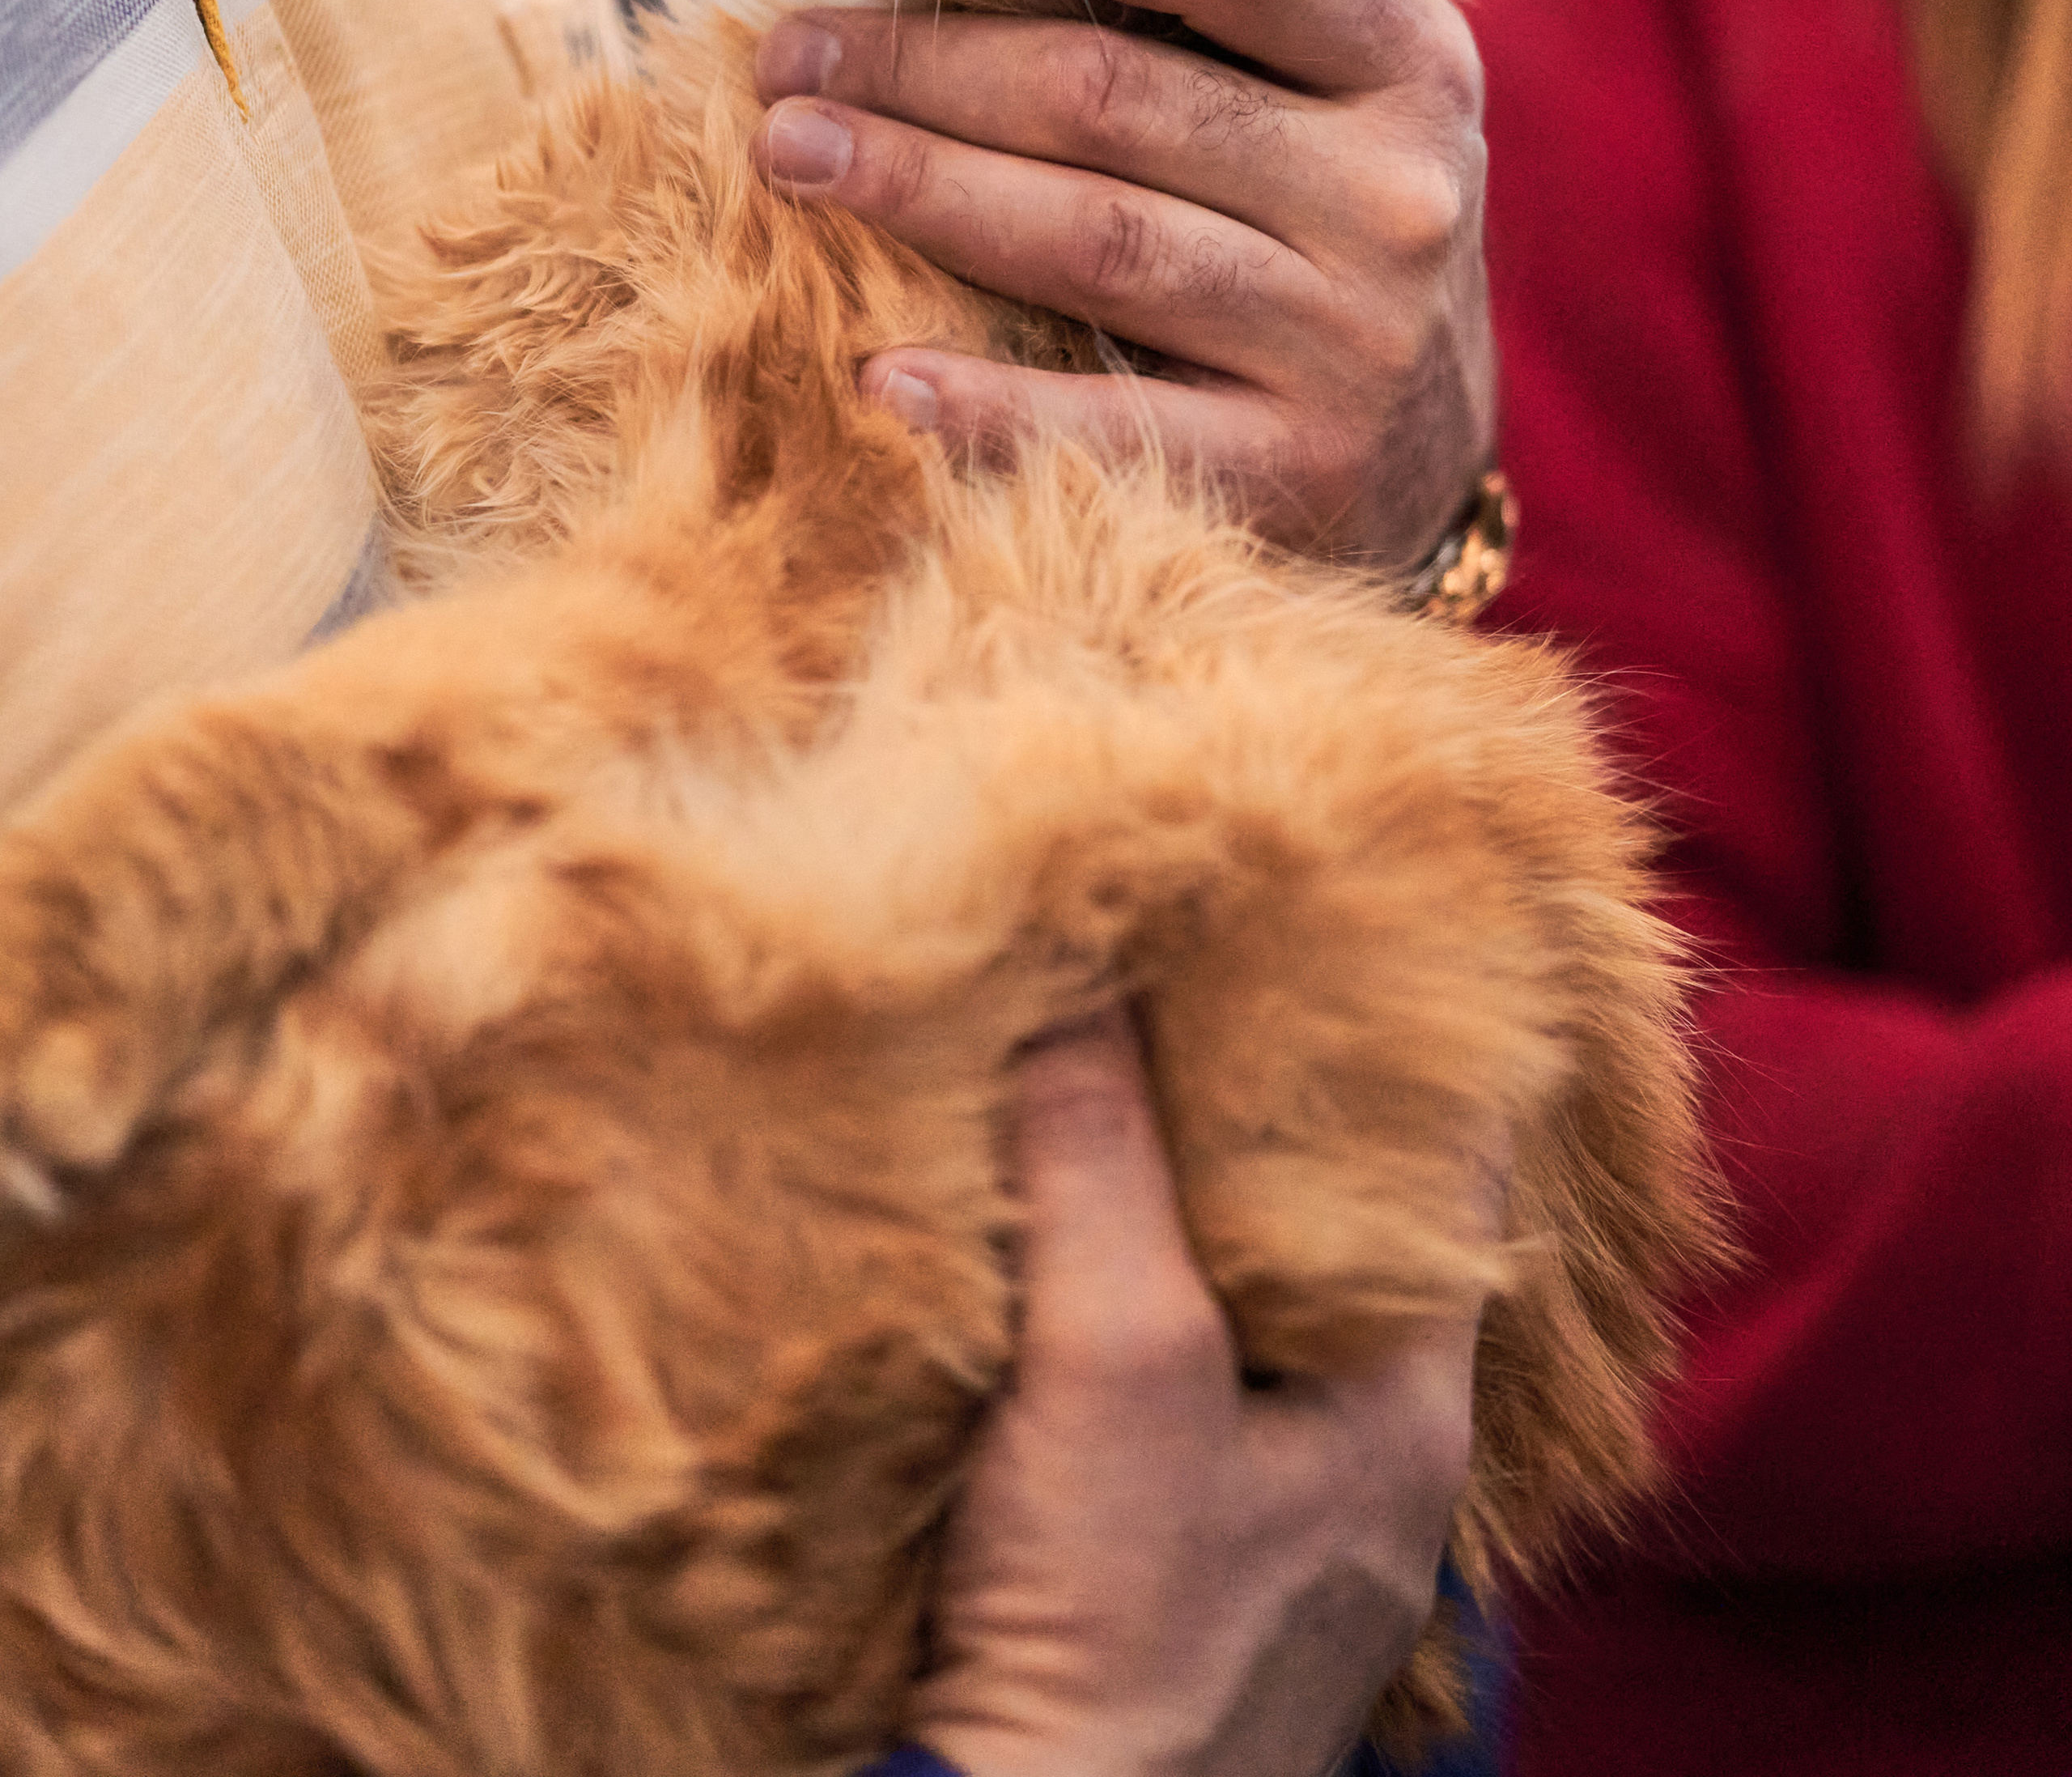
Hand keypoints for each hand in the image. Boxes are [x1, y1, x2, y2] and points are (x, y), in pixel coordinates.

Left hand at [752, 0, 1491, 568]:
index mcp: (1408, 54)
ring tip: (785, 158)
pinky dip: (990, 410)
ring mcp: (1354, 342)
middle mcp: (1401, 191)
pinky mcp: (1298, 479)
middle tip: (782, 53)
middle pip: (1124, 97)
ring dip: (921, 192)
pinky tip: (878, 375)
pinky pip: (1117, 432)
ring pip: (1101, 241)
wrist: (1415, 466)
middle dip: (931, 67)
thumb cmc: (1335, 211)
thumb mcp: (1366, 50)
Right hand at [907, 1012, 1477, 1776]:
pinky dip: (1134, 1286)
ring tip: (1119, 1061)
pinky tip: (1060, 1232)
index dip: (1405, 1043)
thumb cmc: (1113, 1646)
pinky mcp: (1177, 1560)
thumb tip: (1078, 970)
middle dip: (1273, 1106)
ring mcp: (1274, 1518)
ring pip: (1255, 1300)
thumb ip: (1099, 1165)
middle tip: (1201, 961)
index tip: (1344, 920)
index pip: (1453, 1171)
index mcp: (1407, 1409)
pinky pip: (1183, 1374)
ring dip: (1188, 1197)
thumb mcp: (1113, 1366)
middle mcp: (1367, 1459)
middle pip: (1344, 1228)